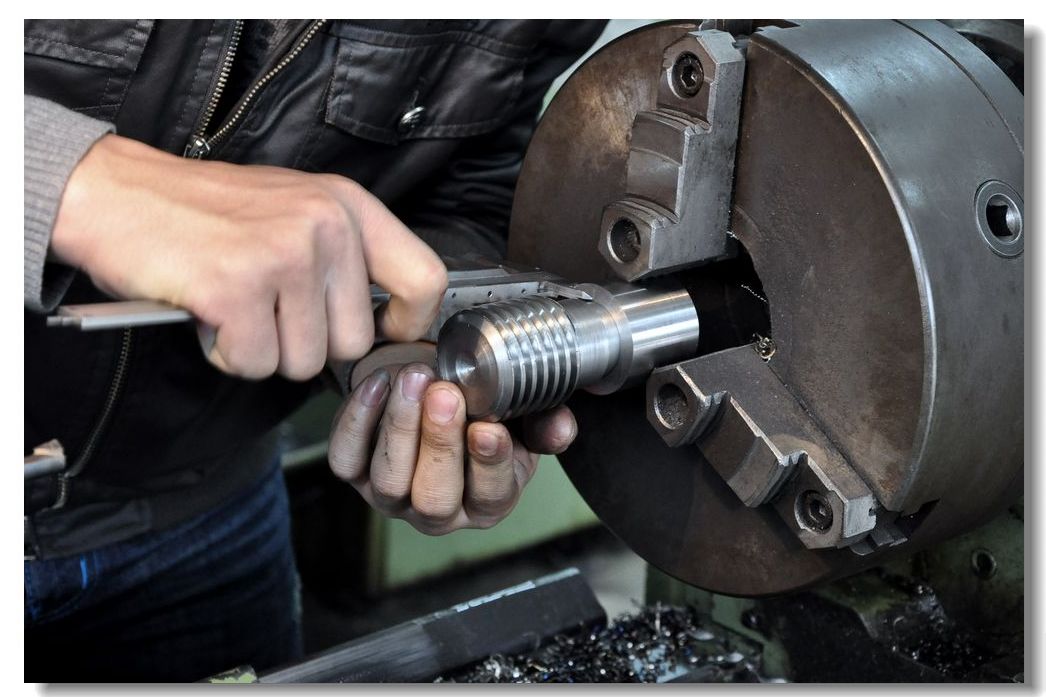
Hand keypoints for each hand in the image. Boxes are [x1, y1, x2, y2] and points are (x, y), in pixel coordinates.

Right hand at [51, 134, 446, 379]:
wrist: (116, 194)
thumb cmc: (206, 213)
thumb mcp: (296, 210)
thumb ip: (346, 259)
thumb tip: (389, 325)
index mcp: (348, 206)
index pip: (426, 280)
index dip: (407, 324)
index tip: (381, 333)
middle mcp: (326, 225)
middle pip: (352, 342)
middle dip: (304, 344)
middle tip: (264, 310)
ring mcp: (283, 255)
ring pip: (302, 361)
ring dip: (261, 349)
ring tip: (232, 303)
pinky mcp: (237, 287)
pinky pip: (254, 363)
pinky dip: (226, 352)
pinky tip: (208, 312)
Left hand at [328, 364, 577, 533]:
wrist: (435, 397)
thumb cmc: (481, 413)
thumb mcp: (524, 421)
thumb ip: (545, 423)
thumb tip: (560, 425)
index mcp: (487, 502)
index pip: (491, 494)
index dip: (490, 464)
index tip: (489, 428)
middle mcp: (437, 511)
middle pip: (434, 496)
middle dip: (440, 443)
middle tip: (445, 394)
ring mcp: (390, 495)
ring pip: (389, 478)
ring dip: (400, 426)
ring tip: (415, 378)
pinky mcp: (353, 474)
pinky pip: (346, 457)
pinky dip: (358, 419)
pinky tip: (379, 383)